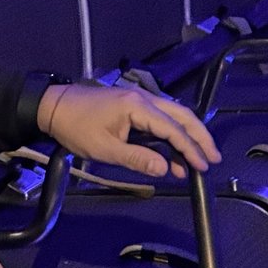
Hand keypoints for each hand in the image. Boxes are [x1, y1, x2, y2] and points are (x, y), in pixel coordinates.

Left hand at [38, 81, 219, 179]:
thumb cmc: (76, 127)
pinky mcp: (134, 105)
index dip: (190, 149)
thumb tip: (164, 168)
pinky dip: (172, 135)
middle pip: (182, 116)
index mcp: (137, 107)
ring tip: (198, 159)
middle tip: (213, 158)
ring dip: (188, 136)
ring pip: (174, 116)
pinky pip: (161, 119)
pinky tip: (174, 155)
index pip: (172, 129)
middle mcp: (144, 99)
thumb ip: (136, 158)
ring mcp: (139, 100)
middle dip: (200, 137)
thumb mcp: (104, 149)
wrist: (54, 107)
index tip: (203, 166)